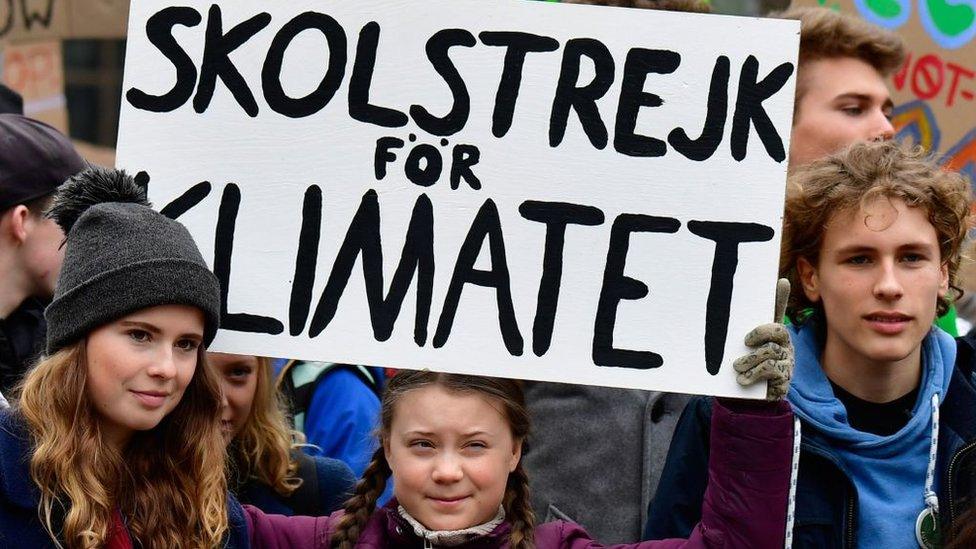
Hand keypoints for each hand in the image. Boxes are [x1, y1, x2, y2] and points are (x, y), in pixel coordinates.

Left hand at [733, 278, 792, 400]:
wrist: (749, 401)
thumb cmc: (747, 369)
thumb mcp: (742, 351)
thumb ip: (740, 335)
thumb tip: (739, 317)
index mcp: (773, 336)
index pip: (777, 313)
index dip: (781, 297)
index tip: (780, 281)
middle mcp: (784, 346)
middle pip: (778, 330)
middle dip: (760, 333)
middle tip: (745, 341)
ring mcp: (787, 362)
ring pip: (771, 351)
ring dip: (749, 360)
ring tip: (737, 367)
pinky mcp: (785, 379)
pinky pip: (770, 369)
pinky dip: (752, 374)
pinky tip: (742, 380)